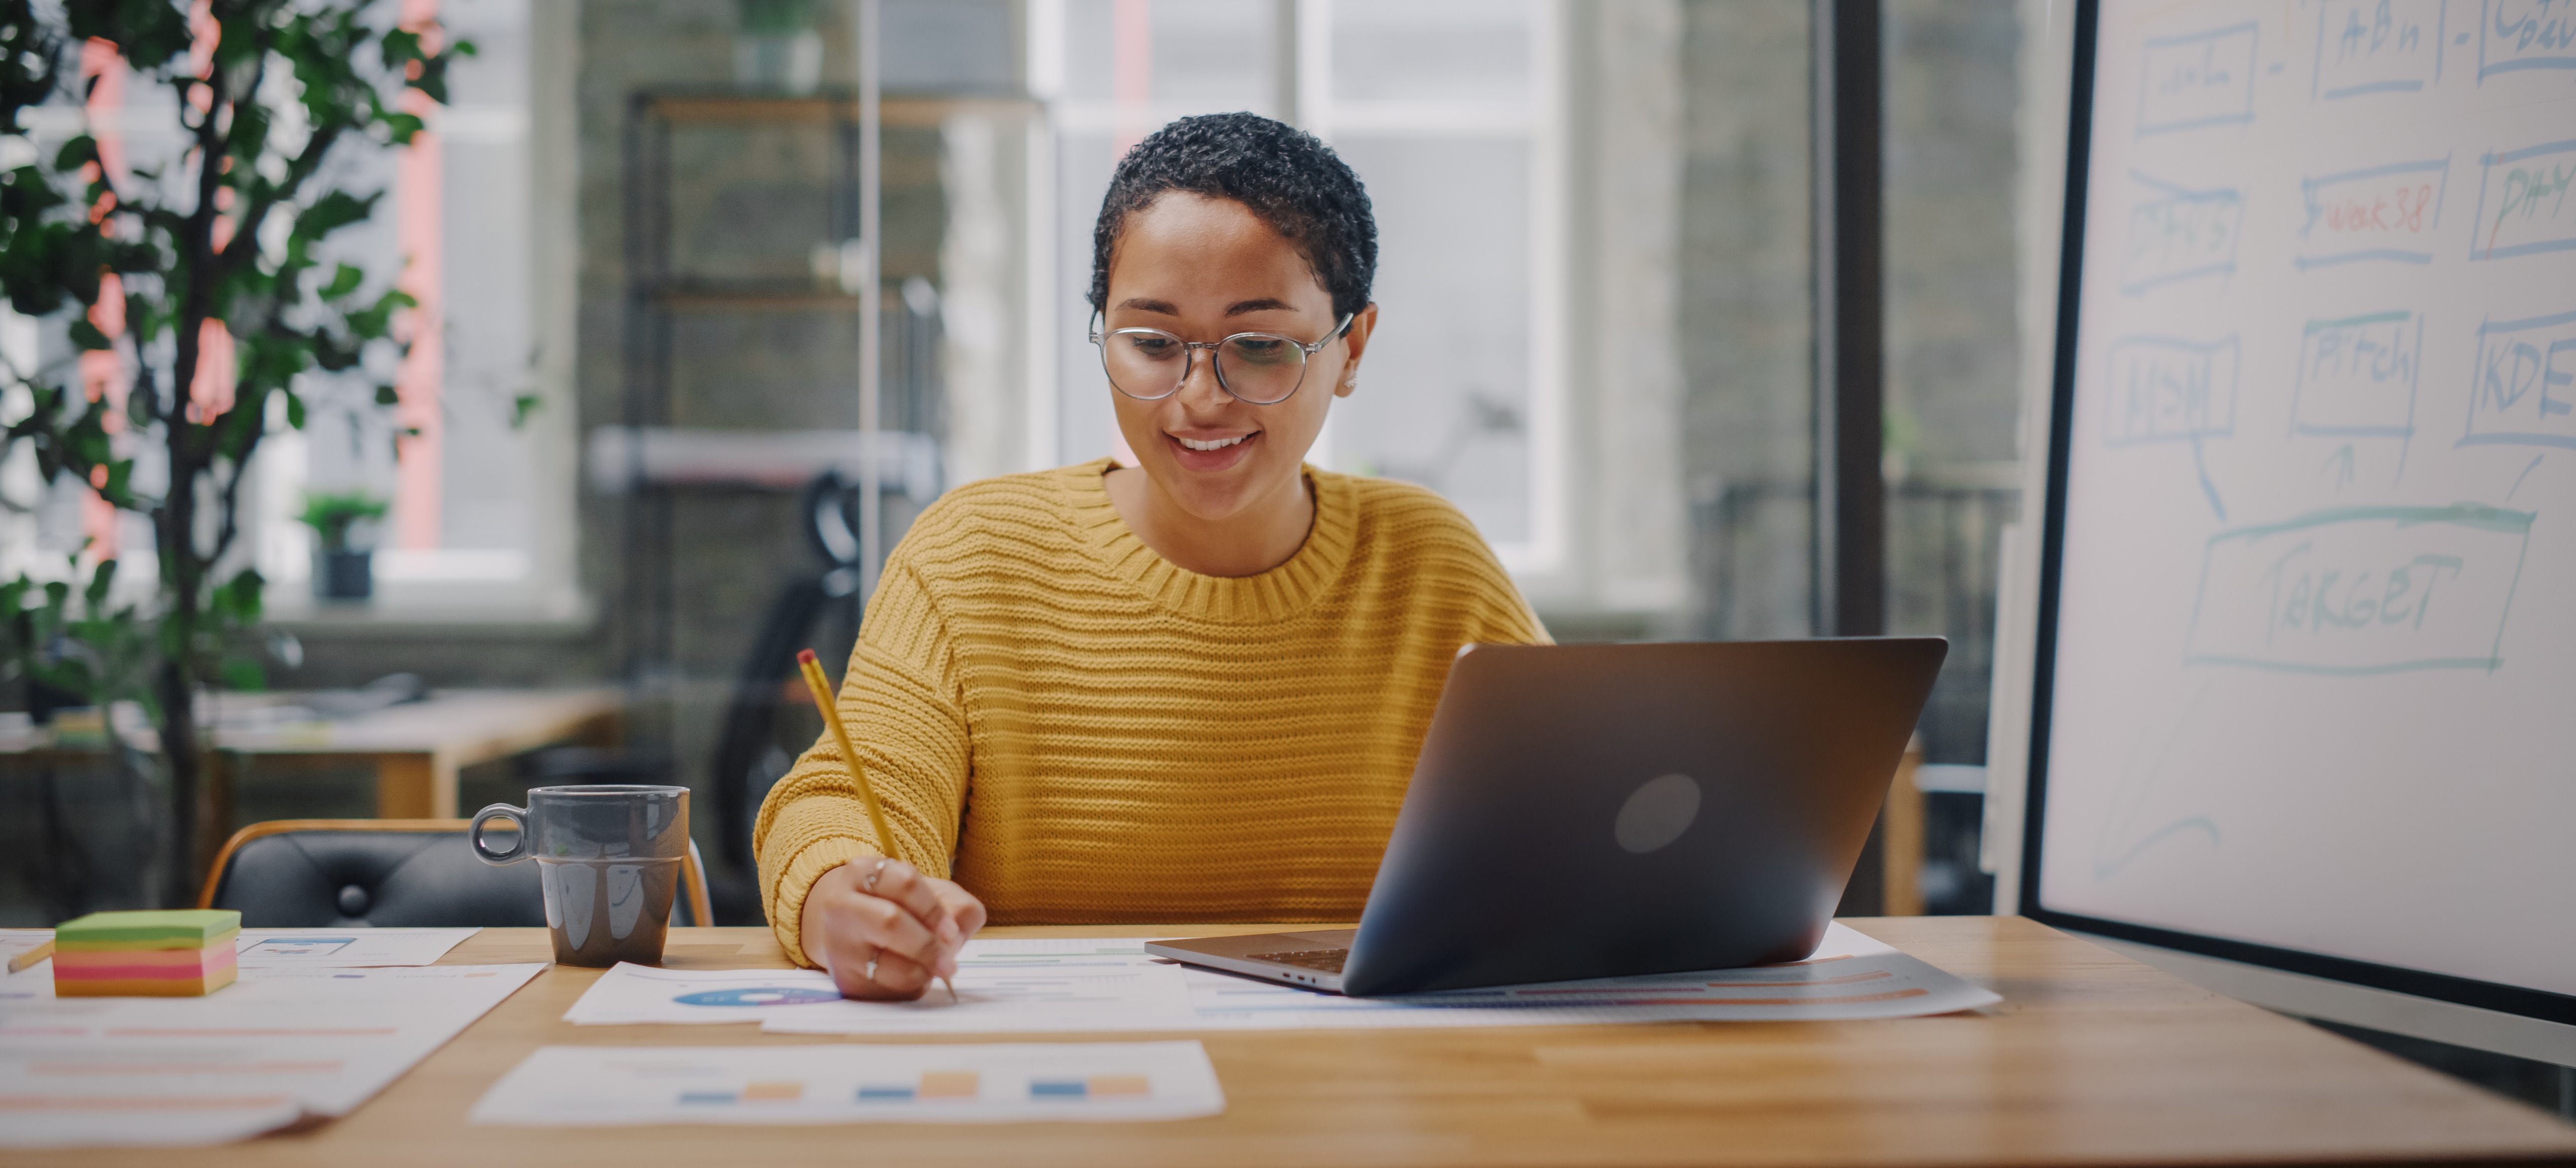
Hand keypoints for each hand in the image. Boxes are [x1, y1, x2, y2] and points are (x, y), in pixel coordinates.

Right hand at [799, 856, 987, 1000]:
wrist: (851, 929)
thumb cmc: (899, 907)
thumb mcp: (931, 893)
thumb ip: (957, 906)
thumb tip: (954, 940)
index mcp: (861, 873)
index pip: (905, 883)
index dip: (934, 910)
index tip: (951, 931)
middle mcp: (841, 906)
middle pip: (890, 923)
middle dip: (928, 946)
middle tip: (949, 963)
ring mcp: (838, 945)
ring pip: (886, 964)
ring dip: (921, 971)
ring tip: (933, 969)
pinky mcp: (844, 980)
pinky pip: (885, 992)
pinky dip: (909, 988)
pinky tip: (913, 978)